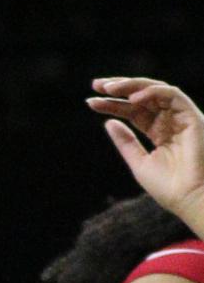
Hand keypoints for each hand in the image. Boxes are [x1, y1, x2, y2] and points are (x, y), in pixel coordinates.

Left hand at [89, 77, 203, 223]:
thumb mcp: (138, 161)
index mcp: (159, 132)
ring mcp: (182, 118)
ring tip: (109, 88)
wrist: (190, 197)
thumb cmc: (168, 186)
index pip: (133, 112)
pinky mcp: (192, 117)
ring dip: (132, 86)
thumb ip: (125, 142)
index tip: (90, 102)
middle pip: (142, 98)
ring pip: (156, 91)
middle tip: (96, 85)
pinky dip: (152, 92)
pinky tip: (132, 98)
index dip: (112, 105)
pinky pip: (172, 95)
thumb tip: (108, 122)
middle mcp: (171, 122)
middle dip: (120, 88)